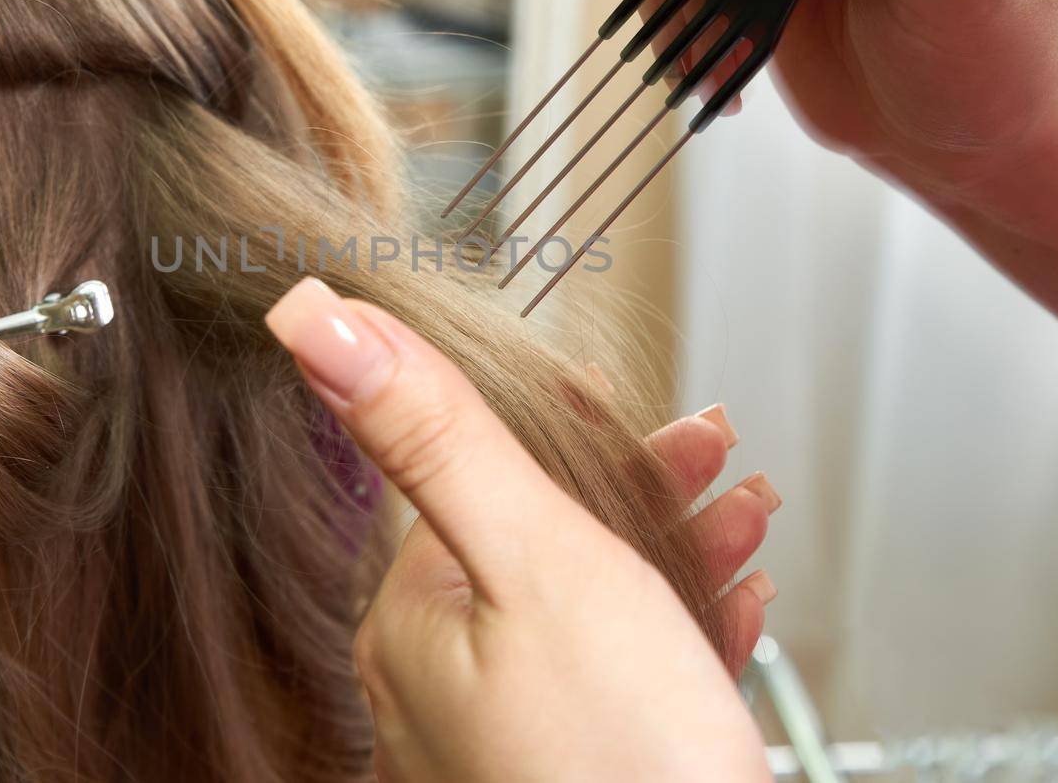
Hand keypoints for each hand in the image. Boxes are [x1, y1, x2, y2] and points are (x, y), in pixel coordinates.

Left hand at [266, 278, 771, 782]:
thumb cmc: (619, 768)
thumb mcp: (535, 561)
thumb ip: (434, 435)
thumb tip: (312, 320)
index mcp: (416, 625)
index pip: (468, 481)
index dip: (554, 427)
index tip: (608, 392)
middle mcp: (447, 687)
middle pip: (540, 539)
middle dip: (637, 484)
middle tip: (709, 449)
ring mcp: (514, 739)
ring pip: (595, 606)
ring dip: (674, 546)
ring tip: (744, 515)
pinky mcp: (581, 775)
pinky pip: (627, 680)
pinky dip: (683, 628)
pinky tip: (736, 610)